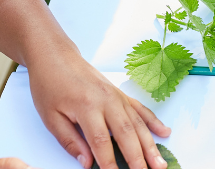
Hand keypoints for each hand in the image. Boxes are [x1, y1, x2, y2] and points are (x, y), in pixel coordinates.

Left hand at [26, 49, 169, 168]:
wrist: (55, 56)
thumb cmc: (49, 85)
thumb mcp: (50, 117)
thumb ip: (70, 141)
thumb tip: (86, 162)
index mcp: (86, 106)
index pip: (101, 141)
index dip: (109, 163)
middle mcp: (106, 100)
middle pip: (126, 133)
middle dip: (138, 157)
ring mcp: (116, 95)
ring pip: (138, 123)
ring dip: (150, 144)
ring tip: (160, 163)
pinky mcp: (120, 93)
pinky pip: (140, 108)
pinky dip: (153, 121)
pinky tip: (165, 133)